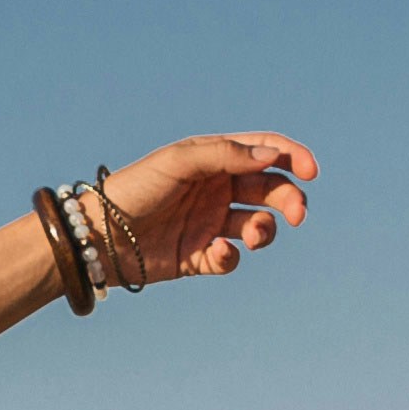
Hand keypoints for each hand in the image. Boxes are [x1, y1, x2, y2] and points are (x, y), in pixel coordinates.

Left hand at [89, 133, 316, 289]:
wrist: (98, 235)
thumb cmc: (135, 188)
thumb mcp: (180, 161)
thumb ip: (226, 155)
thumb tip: (271, 155)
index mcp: (214, 159)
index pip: (264, 151)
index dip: (292, 157)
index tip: (311, 171)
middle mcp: (216, 189)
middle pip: (269, 190)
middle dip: (288, 199)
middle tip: (297, 213)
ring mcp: (209, 223)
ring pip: (256, 225)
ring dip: (265, 230)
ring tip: (252, 236)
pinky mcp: (198, 256)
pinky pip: (229, 258)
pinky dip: (232, 257)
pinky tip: (218, 253)